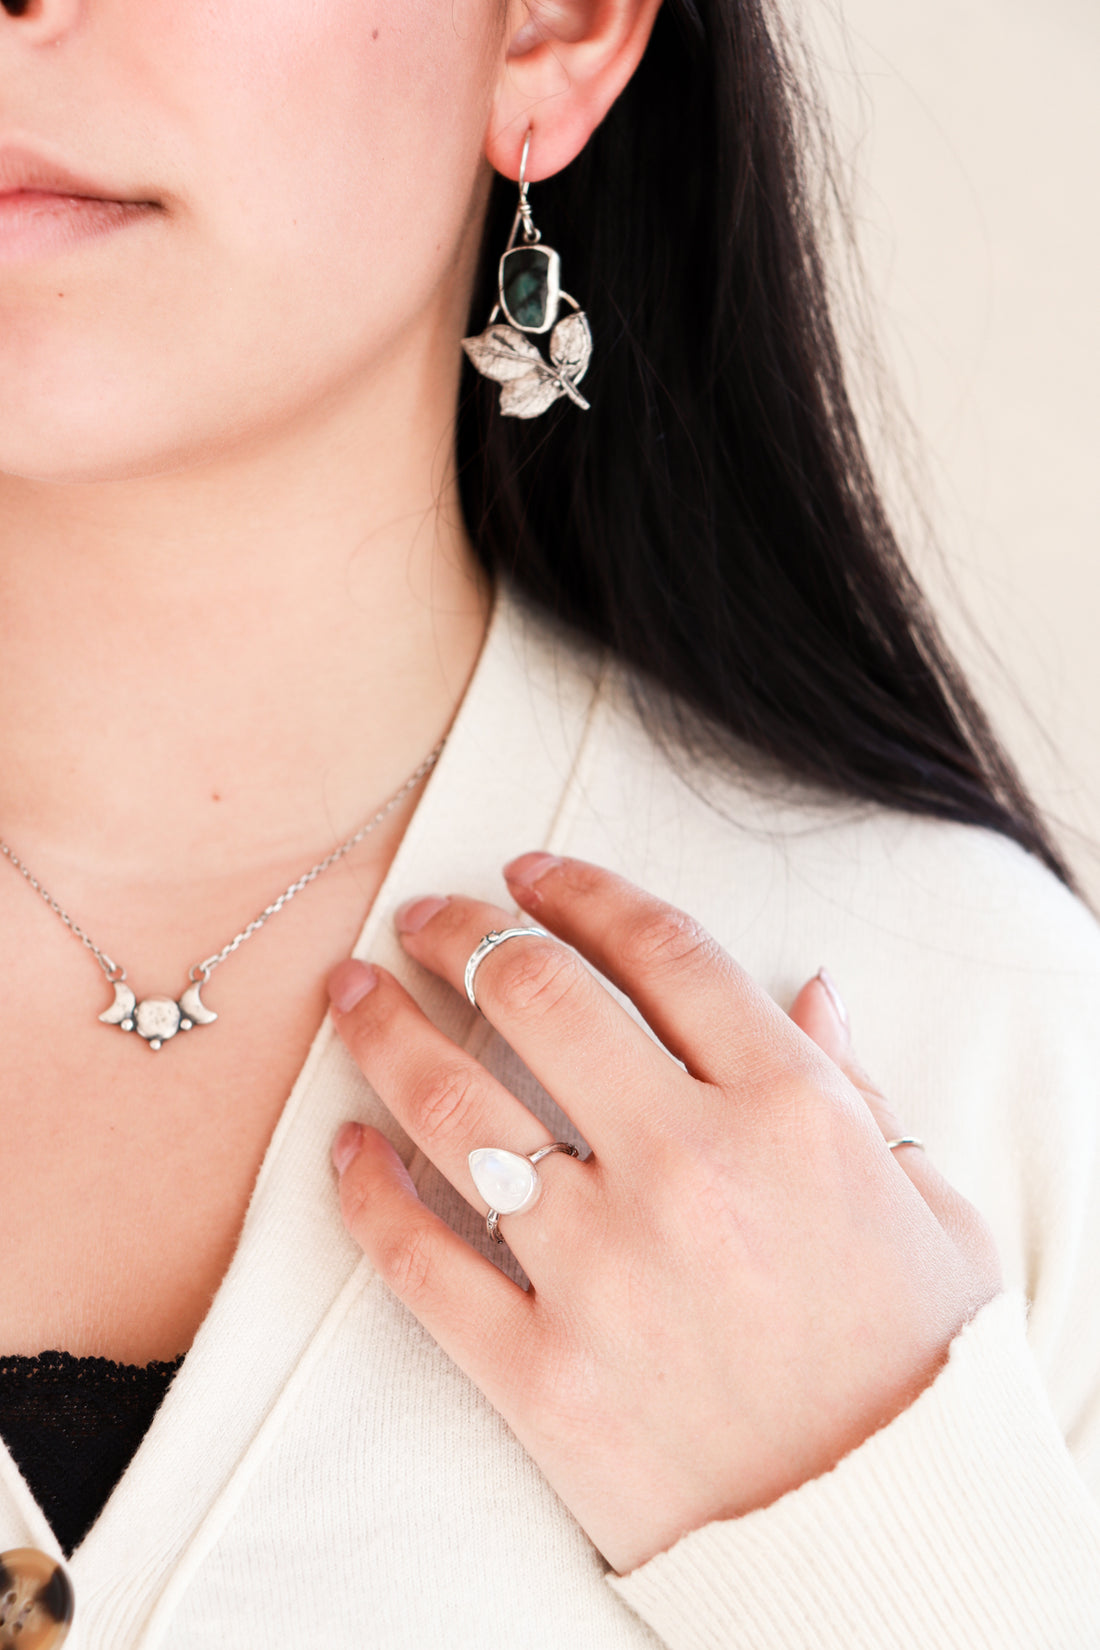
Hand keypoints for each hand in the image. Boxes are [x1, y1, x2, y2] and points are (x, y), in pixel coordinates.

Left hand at [327, 854, 1001, 1574]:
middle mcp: (689, 1169)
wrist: (882, 1540)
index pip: (661, 951)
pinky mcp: (542, 1372)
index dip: (581, 891)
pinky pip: (419, 1257)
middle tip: (416, 916)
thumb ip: (857, 1088)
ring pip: (455, 1106)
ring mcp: (604, 1270)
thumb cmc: (918, 1368)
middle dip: (457, 932)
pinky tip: (346, 1145)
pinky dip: (365, 1190)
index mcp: (791, 1112)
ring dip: (384, 1030)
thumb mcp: (932, 1210)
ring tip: (348, 996)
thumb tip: (808, 990)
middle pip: (537, 996)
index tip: (530, 872)